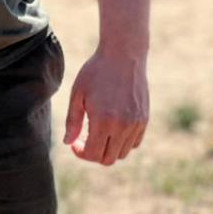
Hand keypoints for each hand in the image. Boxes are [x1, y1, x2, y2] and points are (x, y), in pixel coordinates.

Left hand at [62, 48, 148, 165]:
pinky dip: (123, 142)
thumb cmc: (96, 71)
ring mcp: (136, 124)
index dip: (80, 153)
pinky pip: (134, 143)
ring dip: (109, 149)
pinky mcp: (144, 119)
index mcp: (103, 120)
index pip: (92, 154)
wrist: (124, 54)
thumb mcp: (78, 93)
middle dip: (94, 154)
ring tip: (99, 131)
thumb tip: (68, 142)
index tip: (75, 142)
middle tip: (85, 139)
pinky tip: (113, 127)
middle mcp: (122, 126)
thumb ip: (72, 121)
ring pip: (122, 153)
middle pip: (108, 159)